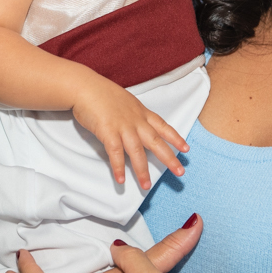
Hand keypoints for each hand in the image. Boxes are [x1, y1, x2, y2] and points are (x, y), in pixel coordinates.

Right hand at [71, 76, 187, 188]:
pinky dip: (118, 167)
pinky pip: (115, 153)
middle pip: (156, 142)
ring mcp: (122, 127)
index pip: (163, 126)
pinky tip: (121, 179)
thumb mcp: (125, 101)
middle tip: (180, 172)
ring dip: (142, 170)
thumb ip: (133, 114)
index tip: (186, 149)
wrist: (85, 87)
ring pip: (137, 151)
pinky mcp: (108, 132)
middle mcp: (135, 121)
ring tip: (146, 185)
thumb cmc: (102, 93)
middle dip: (169, 158)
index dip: (175, 138)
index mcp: (141, 112)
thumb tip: (136, 124)